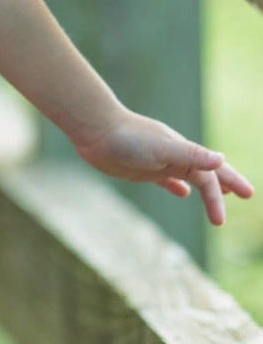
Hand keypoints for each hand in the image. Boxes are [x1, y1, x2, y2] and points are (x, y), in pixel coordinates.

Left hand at [72, 109, 254, 226]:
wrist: (96, 130)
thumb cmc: (128, 138)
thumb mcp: (162, 149)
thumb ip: (190, 155)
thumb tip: (221, 160)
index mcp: (185, 152)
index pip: (212, 175)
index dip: (225, 190)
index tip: (228, 213)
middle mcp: (176, 157)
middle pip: (208, 174)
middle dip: (227, 185)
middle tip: (247, 195)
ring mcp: (160, 163)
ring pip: (191, 177)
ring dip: (207, 187)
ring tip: (220, 196)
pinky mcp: (143, 169)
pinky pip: (167, 180)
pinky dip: (178, 187)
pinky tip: (182, 194)